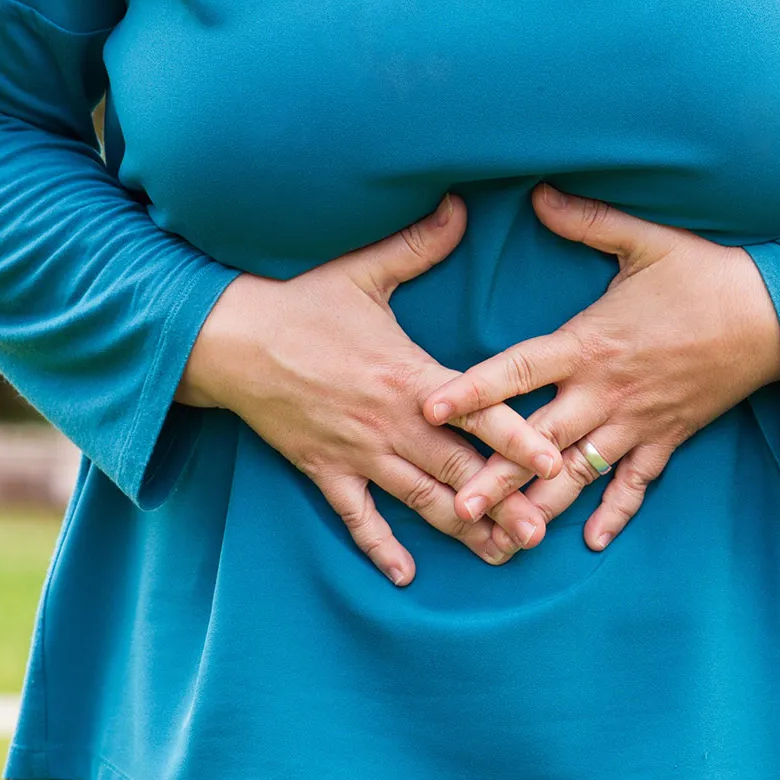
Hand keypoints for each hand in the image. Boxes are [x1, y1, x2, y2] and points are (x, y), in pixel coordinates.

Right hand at [176, 195, 563, 584]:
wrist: (224, 339)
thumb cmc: (299, 302)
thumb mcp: (363, 271)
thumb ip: (419, 245)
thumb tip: (460, 205)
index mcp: (411, 376)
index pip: (477, 412)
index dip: (519, 439)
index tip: (555, 463)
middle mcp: (391, 422)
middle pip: (458, 471)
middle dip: (502, 503)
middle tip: (542, 532)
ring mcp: (358, 452)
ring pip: (420, 501)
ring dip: (461, 531)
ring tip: (500, 556)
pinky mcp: (325, 470)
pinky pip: (357, 518)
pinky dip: (381, 546)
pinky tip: (406, 575)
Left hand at [421, 186, 779, 549]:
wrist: (778, 318)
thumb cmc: (709, 275)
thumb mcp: (648, 241)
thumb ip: (588, 221)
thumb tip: (537, 193)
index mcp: (589, 344)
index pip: (517, 370)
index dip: (473, 390)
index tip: (431, 408)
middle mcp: (606, 393)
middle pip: (539, 441)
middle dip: (496, 476)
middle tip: (456, 504)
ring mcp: (636, 423)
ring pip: (579, 475)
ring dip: (542, 508)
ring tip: (505, 539)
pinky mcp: (667, 439)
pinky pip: (636, 486)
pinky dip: (615, 514)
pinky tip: (591, 543)